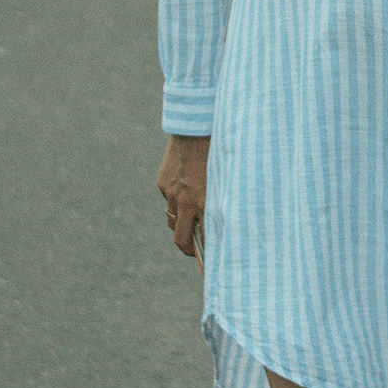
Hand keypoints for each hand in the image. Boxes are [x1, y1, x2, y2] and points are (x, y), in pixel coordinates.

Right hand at [158, 134, 208, 260]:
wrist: (196, 127)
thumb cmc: (218, 153)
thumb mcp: (225, 179)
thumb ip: (220, 201)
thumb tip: (220, 220)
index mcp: (203, 202)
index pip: (201, 239)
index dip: (203, 253)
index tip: (208, 260)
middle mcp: (185, 200)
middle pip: (180, 239)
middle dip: (186, 249)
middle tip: (192, 251)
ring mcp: (170, 192)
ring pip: (173, 218)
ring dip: (181, 221)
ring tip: (191, 217)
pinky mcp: (162, 182)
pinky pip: (169, 198)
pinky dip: (177, 197)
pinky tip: (187, 185)